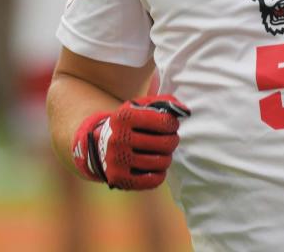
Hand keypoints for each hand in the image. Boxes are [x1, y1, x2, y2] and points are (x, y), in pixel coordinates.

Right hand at [73, 95, 190, 188]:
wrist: (98, 146)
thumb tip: (185, 109)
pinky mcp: (119, 178)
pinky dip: (159, 174)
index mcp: (125, 117)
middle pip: (166, 143)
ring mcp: (117, 160)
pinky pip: (152, 180)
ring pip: (161, 162)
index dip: (173, 124)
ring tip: (162, 153)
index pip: (165, 121)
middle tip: (168, 140)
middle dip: (172, 141)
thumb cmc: (127, 124)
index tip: (170, 126)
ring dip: (167, 158)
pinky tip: (155, 167)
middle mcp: (119, 138)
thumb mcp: (139, 107)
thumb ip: (163, 102)